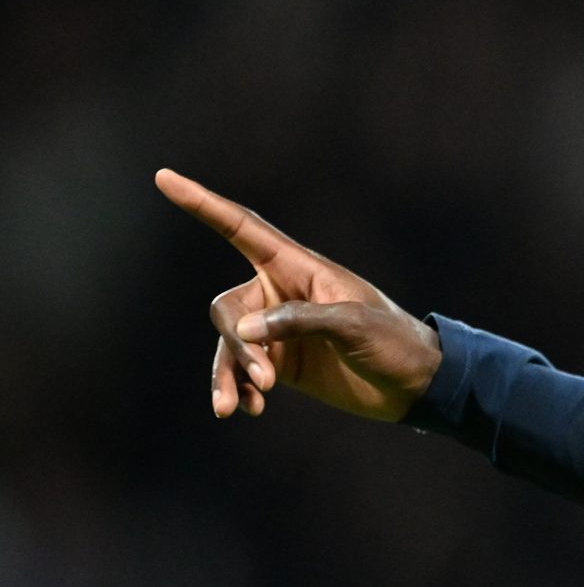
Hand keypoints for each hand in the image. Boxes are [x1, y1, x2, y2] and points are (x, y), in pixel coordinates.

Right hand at [157, 168, 442, 420]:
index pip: (241, 228)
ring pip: (229, 345)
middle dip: (237, 346)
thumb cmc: (394, 342)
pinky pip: (242, 372)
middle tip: (266, 379)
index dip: (203, 204)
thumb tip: (245, 331)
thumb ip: (300, 321)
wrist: (415, 385)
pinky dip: (239, 389)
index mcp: (298, 268)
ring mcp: (278, 330)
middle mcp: (280, 293)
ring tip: (237, 406)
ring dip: (230, 374)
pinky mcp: (281, 362)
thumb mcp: (354, 325)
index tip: (164, 178)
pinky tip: (251, 408)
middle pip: (227, 309)